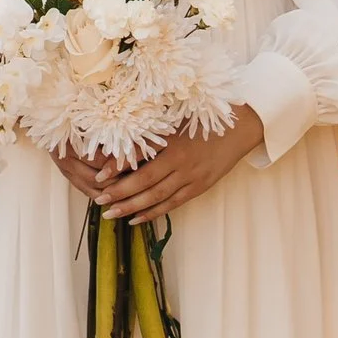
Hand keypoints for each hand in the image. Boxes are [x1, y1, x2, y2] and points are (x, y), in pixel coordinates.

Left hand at [57, 110, 262, 223]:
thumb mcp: (176, 120)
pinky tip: (137, 218)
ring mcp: (191, 178)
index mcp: (172, 144)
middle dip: (120, 195)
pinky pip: (173, 204)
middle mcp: (181, 163)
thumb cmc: (203, 119)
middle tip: (99, 202)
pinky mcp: (199, 187)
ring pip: (158, 198)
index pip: (140, 162)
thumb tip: (121, 141)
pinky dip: (154, 212)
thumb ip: (152, 133)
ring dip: (133, 208)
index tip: (97, 179)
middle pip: (145, 184)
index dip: (118, 172)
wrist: (239, 128)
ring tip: (112, 215)